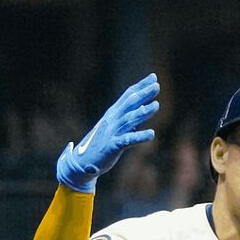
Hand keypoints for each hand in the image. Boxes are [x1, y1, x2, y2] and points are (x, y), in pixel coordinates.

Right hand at [56, 73, 159, 192]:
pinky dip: (140, 136)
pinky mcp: (113, 146)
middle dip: (143, 95)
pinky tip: (152, 134)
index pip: (128, 96)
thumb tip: (143, 108)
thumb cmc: (101, 143)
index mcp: (113, 113)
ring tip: (156, 105)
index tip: (153, 77)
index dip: (141, 86)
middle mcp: (112, 120)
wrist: (83, 161)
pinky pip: (128, 140)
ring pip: (130, 119)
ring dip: (143, 112)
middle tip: (156, 86)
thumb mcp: (114, 127)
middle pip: (129, 104)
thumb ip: (129, 118)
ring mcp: (112, 132)